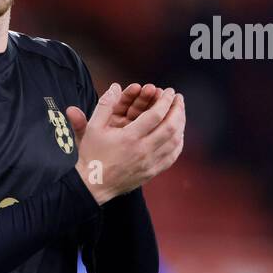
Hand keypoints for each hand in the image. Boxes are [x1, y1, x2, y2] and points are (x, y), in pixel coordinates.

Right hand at [67, 83, 184, 203]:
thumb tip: (115, 86)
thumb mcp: (92, 129)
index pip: (155, 115)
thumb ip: (104, 106)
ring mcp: (149, 163)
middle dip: (177, 109)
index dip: (165, 101)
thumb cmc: (92, 156)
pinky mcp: (152, 172)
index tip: (168, 91)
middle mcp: (142, 150)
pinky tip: (178, 133)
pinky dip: (178, 142)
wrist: (93, 185)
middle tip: (178, 98)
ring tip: (180, 112)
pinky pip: (172, 156)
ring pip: (175, 141)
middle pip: (170, 127)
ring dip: (181, 124)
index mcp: (128, 138)